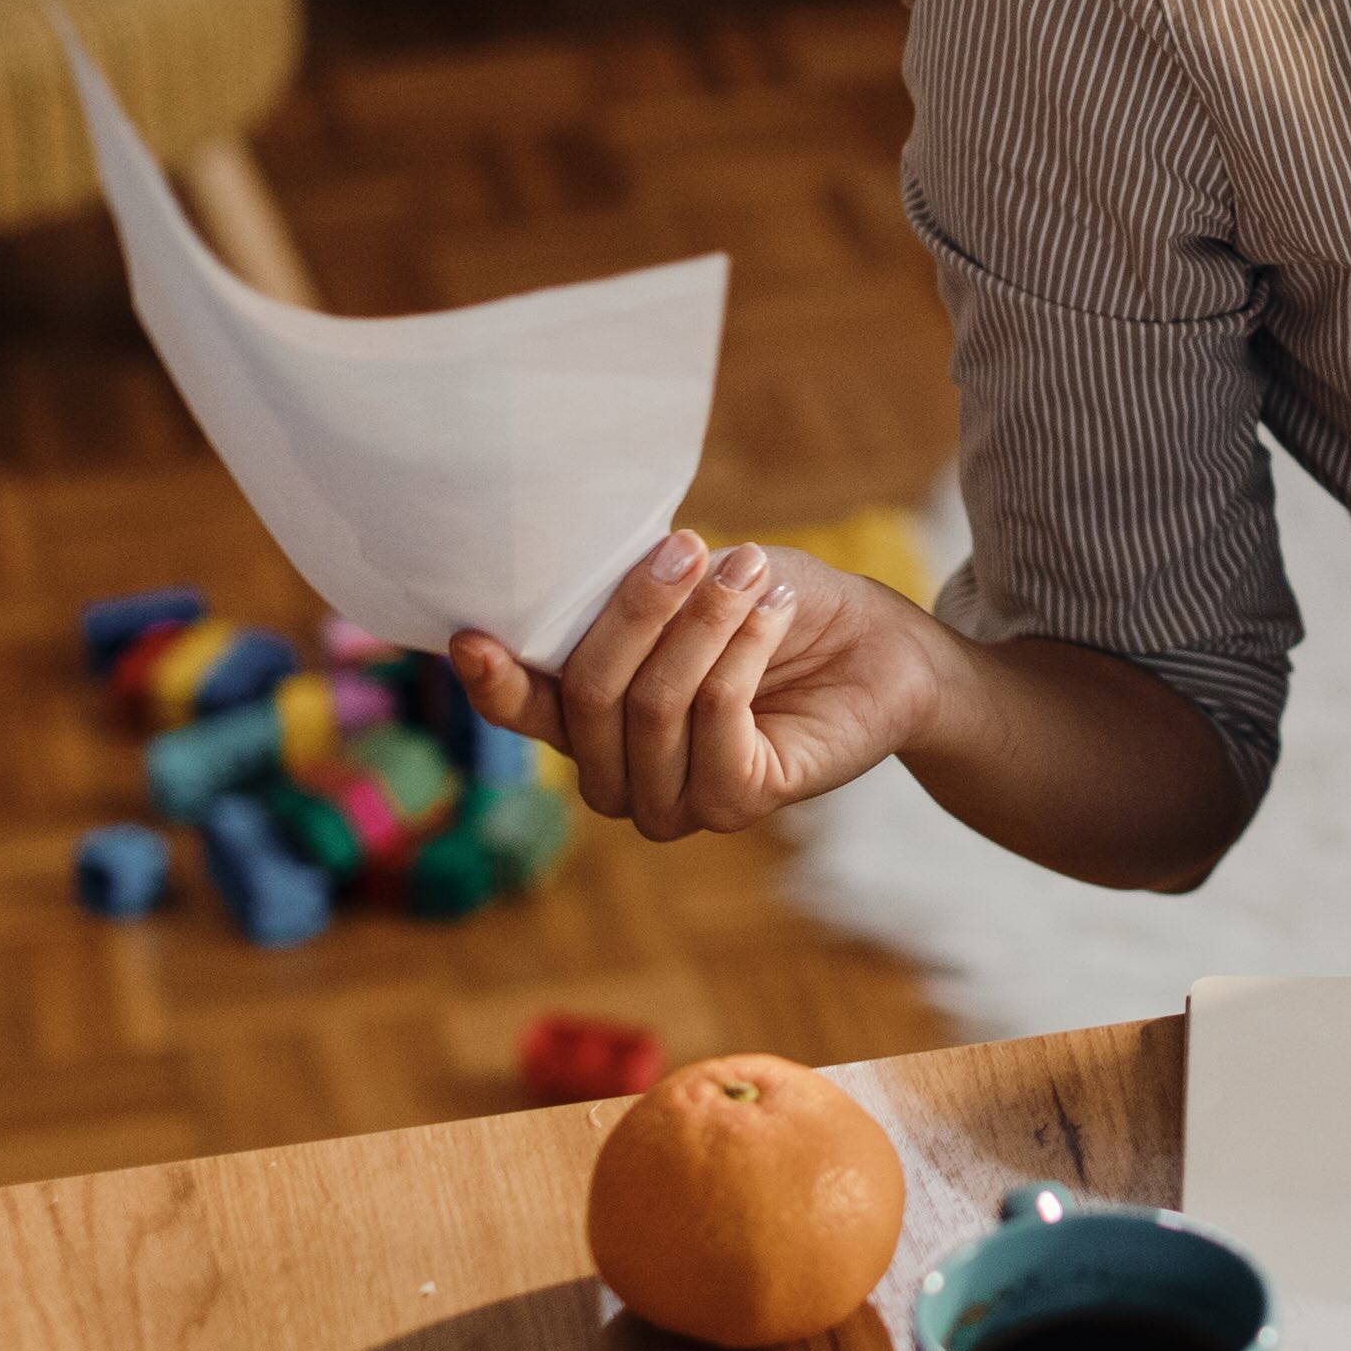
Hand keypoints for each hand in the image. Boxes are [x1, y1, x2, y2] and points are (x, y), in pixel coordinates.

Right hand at [449, 531, 947, 839]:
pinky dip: (744, 654)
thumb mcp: (692, 582)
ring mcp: (672, 800)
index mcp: (587, 720)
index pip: (523, 710)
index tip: (472, 634)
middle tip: (690, 547)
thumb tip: (567, 561)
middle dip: (638, 611)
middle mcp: (616, 773)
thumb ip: (624, 590)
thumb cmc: (771, 604)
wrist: (878, 646)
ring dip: (704, 625)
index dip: (494, 679)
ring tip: (752, 570)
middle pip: (590, 694)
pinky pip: (716, 721)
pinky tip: (775, 611)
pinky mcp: (735, 803)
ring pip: (652, 706)